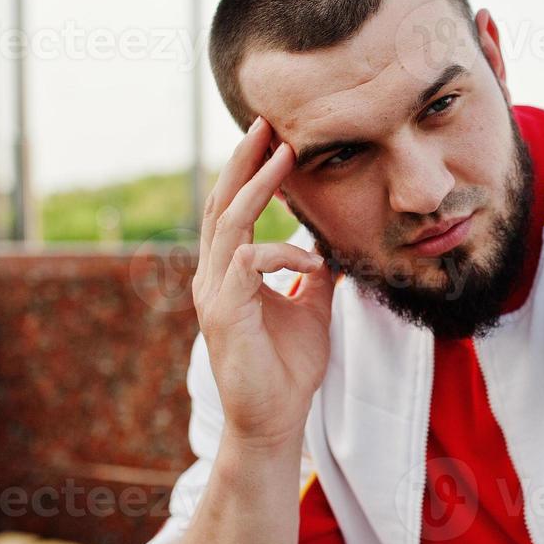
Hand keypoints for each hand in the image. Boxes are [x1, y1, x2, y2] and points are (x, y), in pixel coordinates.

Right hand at [192, 116, 335, 454]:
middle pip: (221, 204)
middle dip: (244, 161)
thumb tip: (330, 245)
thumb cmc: (289, 368)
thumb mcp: (311, 308)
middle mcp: (213, 277)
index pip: (233, 210)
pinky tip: (313, 260)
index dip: (250, 173)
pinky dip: (283, 253)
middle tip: (266, 123)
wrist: (276, 419)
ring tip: (284, 156)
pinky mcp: (226, 314)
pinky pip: (249, 263)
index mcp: (229, 273)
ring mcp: (215, 294)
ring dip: (258, 187)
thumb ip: (313, 274)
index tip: (275, 139)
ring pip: (229, 224)